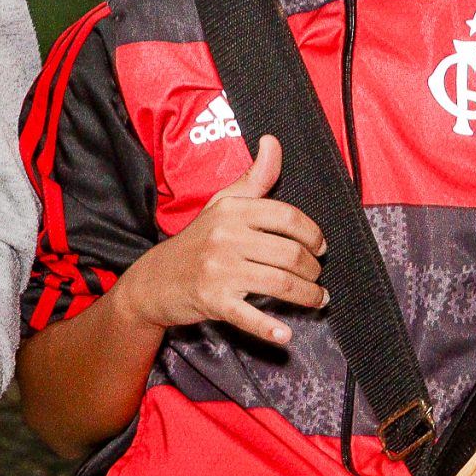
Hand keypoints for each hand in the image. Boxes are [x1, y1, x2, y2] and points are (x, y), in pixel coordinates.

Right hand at [114, 136, 327, 345]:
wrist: (155, 279)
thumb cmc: (197, 240)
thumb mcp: (222, 204)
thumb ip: (254, 177)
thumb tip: (273, 142)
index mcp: (232, 210)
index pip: (287, 216)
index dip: (312, 233)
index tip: (320, 247)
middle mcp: (226, 237)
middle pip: (289, 253)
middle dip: (313, 269)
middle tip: (317, 277)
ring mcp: (219, 270)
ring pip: (279, 283)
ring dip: (307, 295)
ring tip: (317, 299)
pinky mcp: (213, 301)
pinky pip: (249, 315)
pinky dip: (269, 328)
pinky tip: (285, 333)